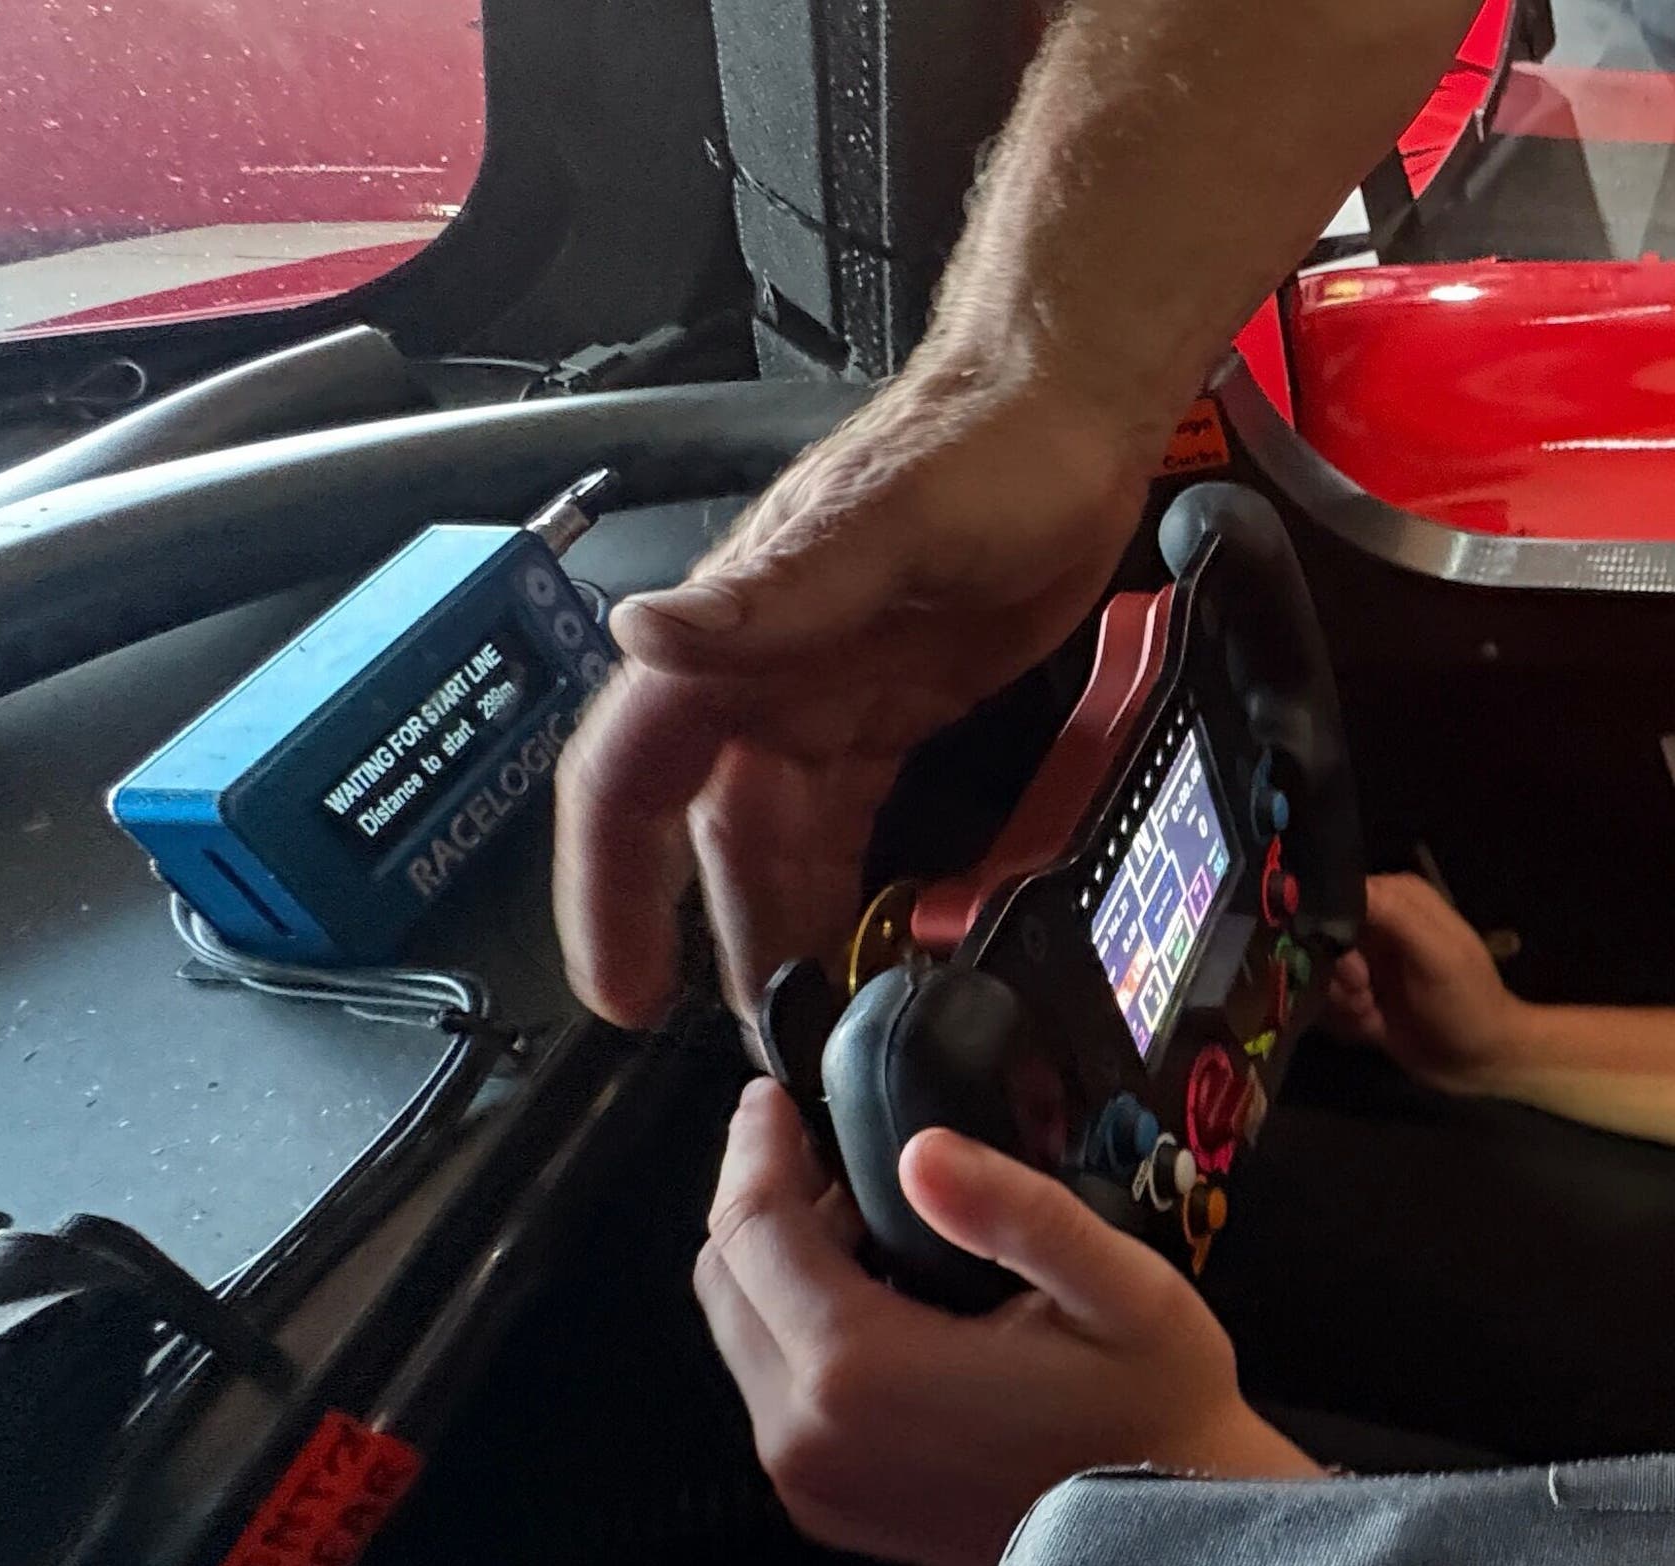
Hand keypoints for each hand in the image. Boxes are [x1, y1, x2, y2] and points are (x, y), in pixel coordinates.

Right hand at [556, 372, 1166, 1029]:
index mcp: (731, 637)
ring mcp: (824, 697)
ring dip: (774, 929)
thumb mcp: (881, 524)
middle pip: (696, 833)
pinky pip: (843, 816)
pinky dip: (836, 883)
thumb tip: (643, 632)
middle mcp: (760, 677)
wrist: (1068, 412)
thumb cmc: (979, 448)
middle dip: (700, 940)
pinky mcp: (890, 710)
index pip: (626, 778)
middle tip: (739, 1044)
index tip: (616, 988)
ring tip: (802, 1024)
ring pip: (773, 839)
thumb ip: (769, 594)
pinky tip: (853, 944)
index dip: (606, 888)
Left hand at [694, 1080, 1320, 1565]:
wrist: (1172, 1547)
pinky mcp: (826, 1508)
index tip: (774, 1092)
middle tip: (815, 1143)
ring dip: (777, 1265)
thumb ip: (1016, 1211)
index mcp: (859, 1370)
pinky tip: (872, 1297)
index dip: (757, 1149)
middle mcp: (803, 1433)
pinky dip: (795, 1328)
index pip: (755, 1231)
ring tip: (857, 1215)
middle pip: (726, 1283)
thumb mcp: (1120, 1289)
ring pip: (741, 1337)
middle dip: (758, 1200)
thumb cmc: (1157, 1408)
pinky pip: (771, 1392)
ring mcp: (808, 1481)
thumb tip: (919, 1149)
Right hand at [1322, 873, 1529, 1092]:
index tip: (1354, 968)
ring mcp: (1368, 960)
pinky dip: (1347, 1018)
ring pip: (1322, 972)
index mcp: (1400, 897)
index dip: (1335, 930)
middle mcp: (1379, 922)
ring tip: (1374, 1015)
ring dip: (1343, 1002)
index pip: (1340, 893)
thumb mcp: (1436, 954)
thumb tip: (1335, 884)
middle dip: (1339, 974)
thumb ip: (1393, 914)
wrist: (1480, 1062)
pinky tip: (1374, 1028)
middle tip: (1365, 996)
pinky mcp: (1361, 993)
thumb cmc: (1467, 1003)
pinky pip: (1328, 1000)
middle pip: (1323, 937)